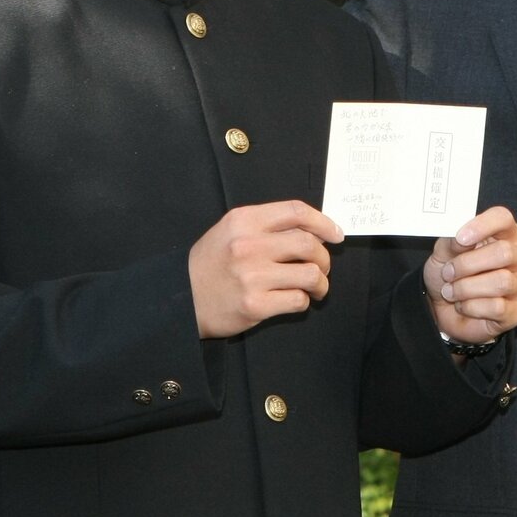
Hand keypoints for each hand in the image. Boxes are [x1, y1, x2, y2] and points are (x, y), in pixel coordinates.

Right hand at [189, 201, 342, 337]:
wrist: (181, 298)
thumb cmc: (211, 263)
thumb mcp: (231, 230)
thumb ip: (266, 225)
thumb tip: (313, 230)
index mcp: (244, 220)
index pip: (296, 211)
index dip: (324, 222)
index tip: (336, 235)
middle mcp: (248, 245)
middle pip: (309, 244)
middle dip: (324, 257)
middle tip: (322, 267)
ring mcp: (252, 276)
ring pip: (310, 274)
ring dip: (320, 283)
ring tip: (315, 287)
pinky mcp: (255, 305)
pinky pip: (298, 300)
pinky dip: (303, 301)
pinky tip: (295, 300)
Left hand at [424, 205, 516, 345]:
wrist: (442, 309)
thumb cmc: (449, 275)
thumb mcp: (443, 253)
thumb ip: (451, 241)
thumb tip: (460, 238)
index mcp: (504, 236)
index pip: (503, 218)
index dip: (483, 225)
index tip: (461, 238)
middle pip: (505, 252)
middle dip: (468, 264)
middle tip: (448, 272)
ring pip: (502, 282)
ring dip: (466, 288)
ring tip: (451, 291)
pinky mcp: (515, 313)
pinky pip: (497, 307)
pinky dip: (471, 307)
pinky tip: (463, 306)